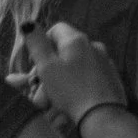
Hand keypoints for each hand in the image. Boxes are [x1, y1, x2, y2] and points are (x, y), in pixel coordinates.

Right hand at [10, 22, 126, 124]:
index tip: (35, 62)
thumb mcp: (47, 66)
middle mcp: (94, 46)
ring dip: (59, 78)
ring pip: (74, 65)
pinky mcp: (109, 77)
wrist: (102, 114)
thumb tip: (28, 23)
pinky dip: (75, 84)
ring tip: (51, 98)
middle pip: (65, 49)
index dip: (42, 43)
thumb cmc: (70, 89)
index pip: (56, 29)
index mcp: (78, 40)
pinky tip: (69, 100)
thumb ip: (37, 43)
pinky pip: (86, 76)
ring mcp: (104, 61)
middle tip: (39, 85)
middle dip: (49, 66)